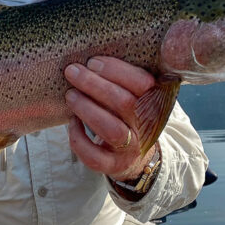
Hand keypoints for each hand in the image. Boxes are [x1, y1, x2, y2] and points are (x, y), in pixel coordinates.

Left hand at [64, 56, 156, 180]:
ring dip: (87, 109)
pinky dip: (79, 139)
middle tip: (72, 71)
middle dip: (94, 84)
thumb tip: (90, 58)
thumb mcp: (135, 96)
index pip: (143, 83)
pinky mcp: (114, 166)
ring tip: (70, 95)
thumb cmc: (129, 116)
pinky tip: (71, 123)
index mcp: (154, 103)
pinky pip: (95, 157)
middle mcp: (146, 127)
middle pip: (124, 103)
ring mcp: (131, 149)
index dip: (116, 70)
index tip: (93, 61)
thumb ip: (124, 80)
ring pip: (112, 130)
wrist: (136, 157)